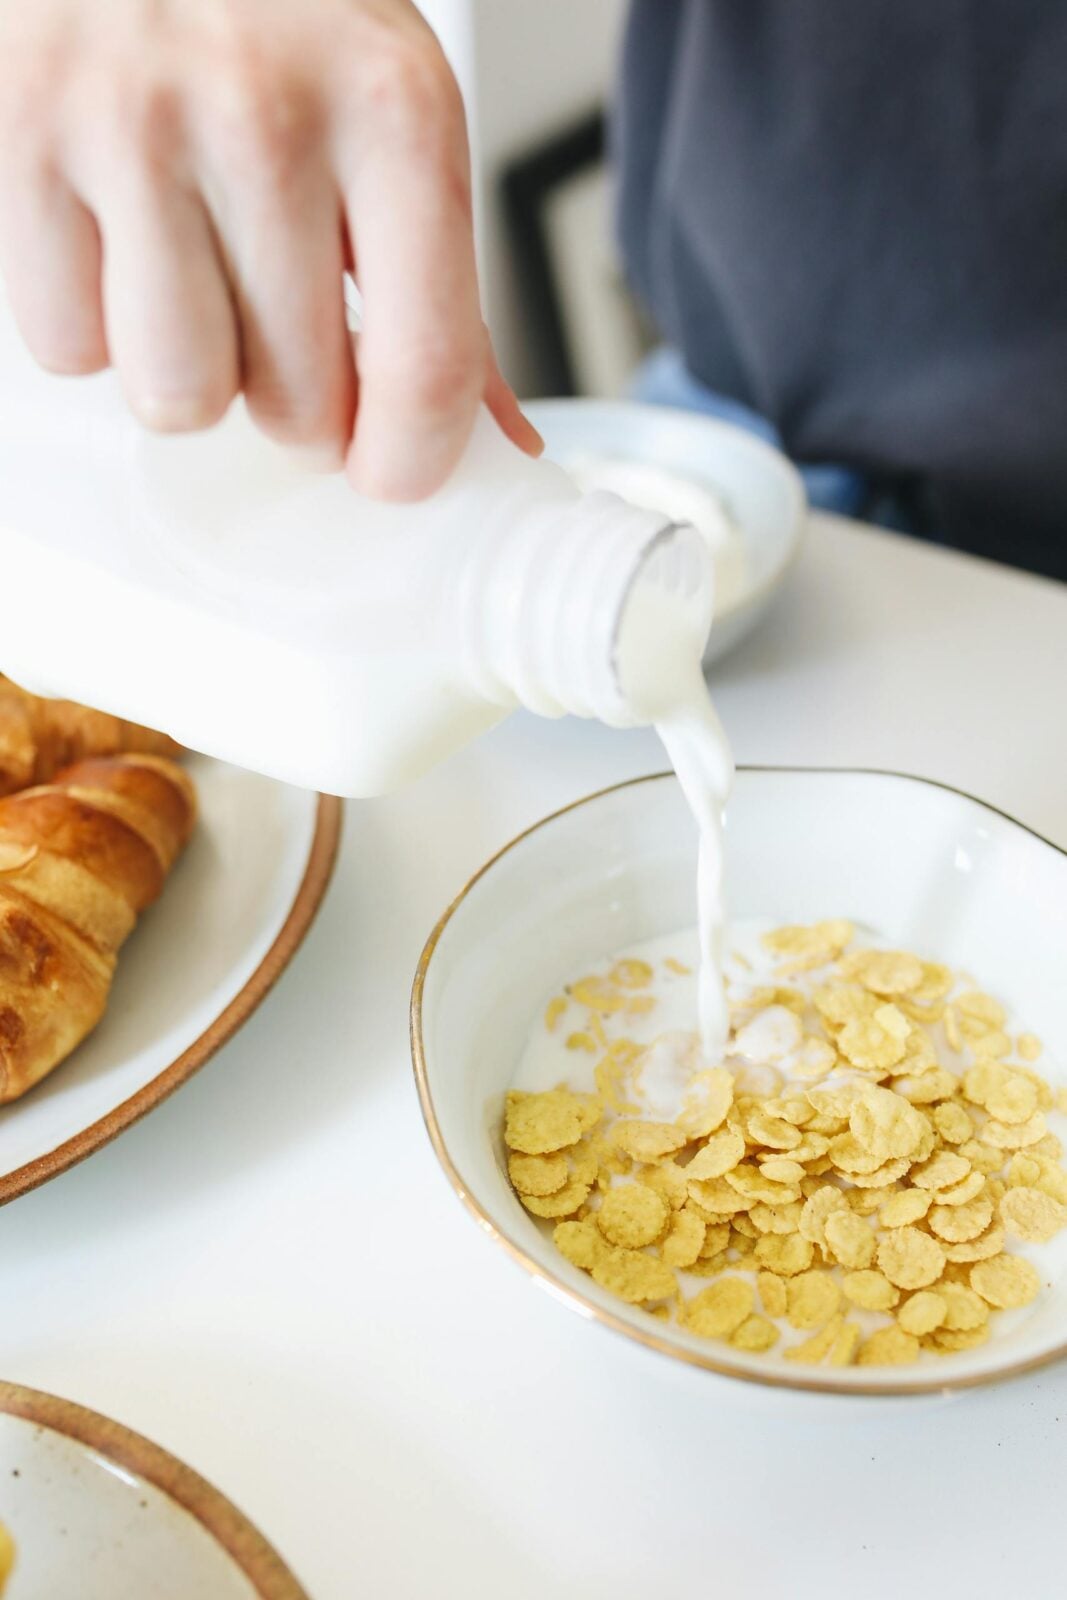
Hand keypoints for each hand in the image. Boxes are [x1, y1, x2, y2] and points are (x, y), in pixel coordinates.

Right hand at [0, 0, 540, 497]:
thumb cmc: (276, 8)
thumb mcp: (392, 111)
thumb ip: (439, 287)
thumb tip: (495, 442)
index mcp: (394, 112)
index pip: (425, 373)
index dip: (408, 463)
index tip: (392, 472)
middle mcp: (267, 116)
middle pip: (294, 409)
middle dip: (292, 402)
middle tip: (276, 322)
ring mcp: (131, 123)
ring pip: (175, 394)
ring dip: (185, 369)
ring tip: (190, 274)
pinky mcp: (19, 135)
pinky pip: (64, 344)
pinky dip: (88, 320)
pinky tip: (114, 236)